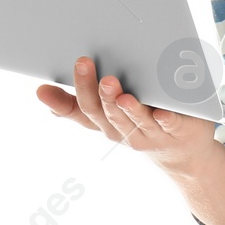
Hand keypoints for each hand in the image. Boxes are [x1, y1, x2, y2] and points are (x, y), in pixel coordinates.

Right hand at [36, 55, 216, 171]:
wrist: (183, 153)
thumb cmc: (140, 123)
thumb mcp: (105, 115)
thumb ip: (77, 104)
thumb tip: (41, 92)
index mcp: (105, 122)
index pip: (83, 109)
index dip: (72, 93)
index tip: (65, 72)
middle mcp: (124, 131)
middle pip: (106, 114)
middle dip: (99, 93)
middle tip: (95, 71)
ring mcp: (149, 134)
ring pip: (134, 122)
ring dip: (127, 109)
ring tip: (121, 94)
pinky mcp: (176, 131)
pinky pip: (170, 126)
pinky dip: (166, 120)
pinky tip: (162, 112)